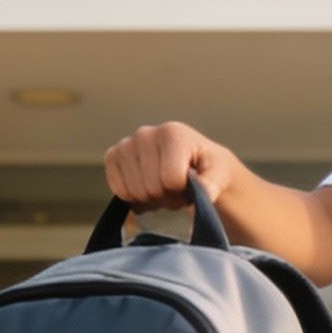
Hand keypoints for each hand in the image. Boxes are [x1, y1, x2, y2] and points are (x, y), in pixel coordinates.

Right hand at [105, 121, 242, 208]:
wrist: (193, 162)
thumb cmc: (207, 168)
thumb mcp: (218, 174)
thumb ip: (213, 183)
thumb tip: (203, 193)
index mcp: (172, 133)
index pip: (171, 179)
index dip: (182, 191)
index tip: (190, 185)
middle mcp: (145, 133)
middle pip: (151, 188)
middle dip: (166, 197)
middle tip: (176, 189)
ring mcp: (126, 144)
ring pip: (133, 191)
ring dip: (151, 199)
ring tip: (163, 187)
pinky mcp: (113, 156)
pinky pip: (118, 189)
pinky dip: (133, 197)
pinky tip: (147, 187)